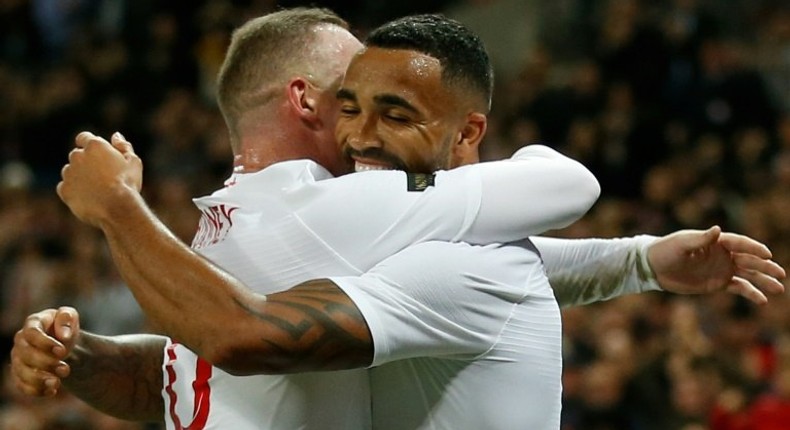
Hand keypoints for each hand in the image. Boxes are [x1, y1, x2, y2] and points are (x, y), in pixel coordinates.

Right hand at [10, 307, 80, 396]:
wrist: (63, 345)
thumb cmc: (64, 328)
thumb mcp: (69, 317)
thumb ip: (67, 318)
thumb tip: (63, 335)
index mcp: (33, 323)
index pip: (32, 333)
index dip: (45, 343)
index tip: (62, 351)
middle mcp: (21, 341)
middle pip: (26, 354)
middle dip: (46, 363)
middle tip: (65, 369)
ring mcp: (18, 358)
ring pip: (21, 372)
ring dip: (39, 380)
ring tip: (57, 382)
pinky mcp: (19, 374)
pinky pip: (22, 386)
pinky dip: (36, 391)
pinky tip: (52, 391)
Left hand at [56, 131, 142, 226]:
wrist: (117, 208)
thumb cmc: (128, 183)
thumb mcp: (133, 162)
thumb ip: (123, 146)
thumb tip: (116, 136)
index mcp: (94, 146)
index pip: (84, 137)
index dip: (89, 144)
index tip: (97, 154)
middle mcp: (77, 156)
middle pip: (77, 155)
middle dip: (86, 162)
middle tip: (102, 176)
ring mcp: (68, 173)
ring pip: (70, 171)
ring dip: (79, 176)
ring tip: (96, 189)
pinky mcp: (64, 190)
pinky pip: (65, 187)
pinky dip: (74, 190)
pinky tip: (88, 197)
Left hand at [648, 226, 785, 303]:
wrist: (654, 267)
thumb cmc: (666, 250)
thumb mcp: (682, 244)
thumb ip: (701, 239)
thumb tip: (718, 229)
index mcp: (717, 242)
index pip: (740, 244)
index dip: (754, 249)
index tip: (767, 255)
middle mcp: (723, 255)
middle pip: (749, 260)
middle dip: (766, 267)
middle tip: (781, 274)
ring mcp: (722, 269)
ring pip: (748, 275)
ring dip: (763, 281)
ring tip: (779, 289)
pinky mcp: (717, 283)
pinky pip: (738, 288)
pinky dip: (751, 293)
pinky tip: (762, 301)